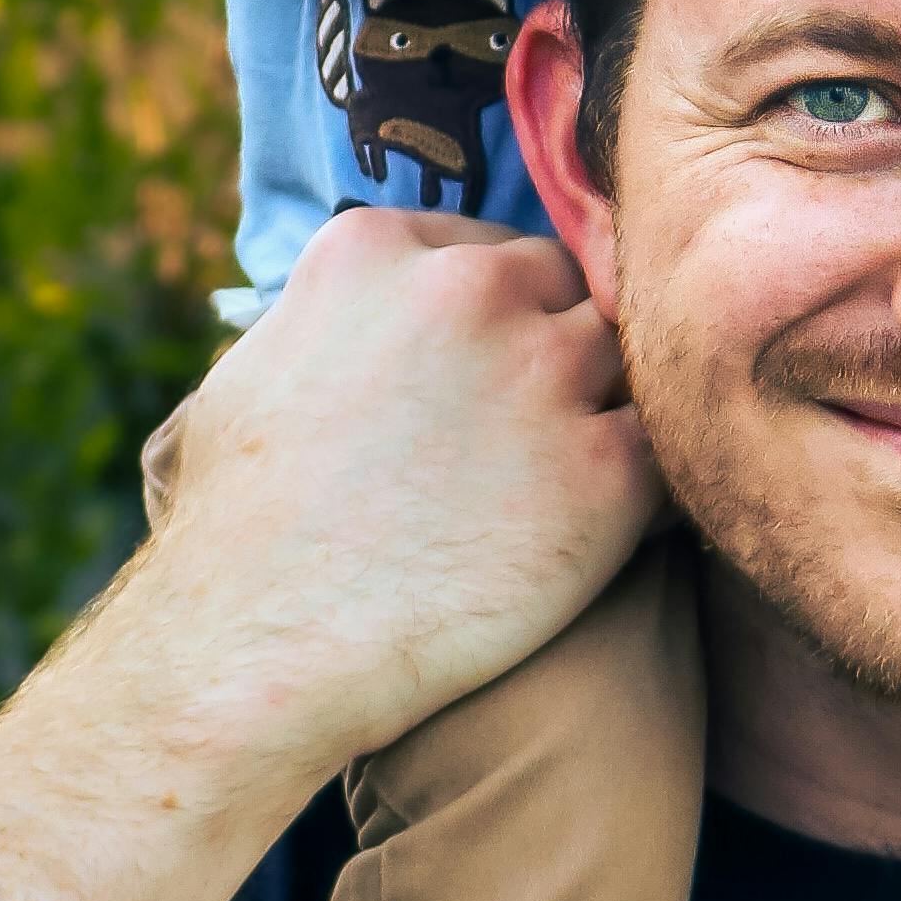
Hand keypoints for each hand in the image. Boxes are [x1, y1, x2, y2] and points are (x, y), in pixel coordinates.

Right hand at [138, 213, 667, 772]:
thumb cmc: (235, 535)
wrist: (261, 652)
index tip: (478, 372)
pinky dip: (649, 481)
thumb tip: (357, 324)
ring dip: (601, 409)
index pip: (485, 248)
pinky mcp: (607, 471)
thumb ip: (325, 320)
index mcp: (375, 249)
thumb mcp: (250, 376)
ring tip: (564, 482)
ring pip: (621, 356)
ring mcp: (543, 374)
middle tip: (525, 435)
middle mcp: (466, 290)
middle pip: (562, 289)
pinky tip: (615, 522)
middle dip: (549, 351)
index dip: (492, 315)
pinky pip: (665, 444)